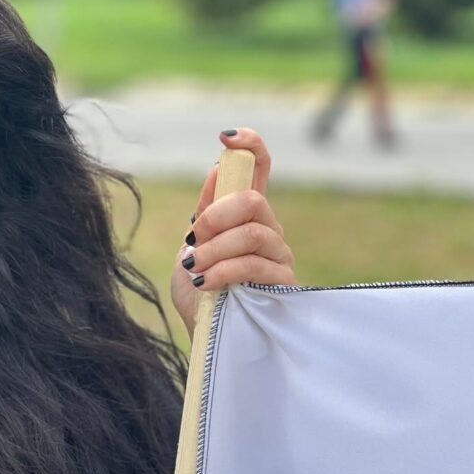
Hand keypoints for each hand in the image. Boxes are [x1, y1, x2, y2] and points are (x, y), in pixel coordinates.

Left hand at [170, 129, 295, 335]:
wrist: (205, 335)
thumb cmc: (199, 292)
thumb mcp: (192, 246)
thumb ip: (206, 212)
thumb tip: (216, 171)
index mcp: (244, 215)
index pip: (259, 169)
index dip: (249, 146)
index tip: (225, 137)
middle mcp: (268, 228)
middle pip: (252, 199)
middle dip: (216, 214)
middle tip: (194, 236)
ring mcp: (278, 254)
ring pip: (252, 232)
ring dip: (216, 248)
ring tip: (196, 268)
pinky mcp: (282, 282)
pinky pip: (253, 264)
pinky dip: (223, 269)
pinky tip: (205, 282)